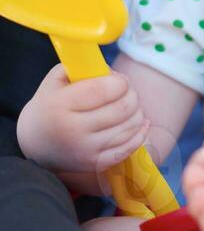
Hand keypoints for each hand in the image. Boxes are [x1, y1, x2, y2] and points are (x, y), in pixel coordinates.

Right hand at [16, 63, 150, 174]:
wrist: (35, 142)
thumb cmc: (50, 104)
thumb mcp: (57, 79)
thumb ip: (82, 66)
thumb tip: (112, 70)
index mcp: (61, 105)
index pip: (104, 89)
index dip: (120, 81)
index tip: (119, 79)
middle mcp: (73, 130)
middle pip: (122, 108)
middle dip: (132, 94)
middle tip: (126, 91)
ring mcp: (85, 150)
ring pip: (130, 126)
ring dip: (137, 111)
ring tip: (129, 105)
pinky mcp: (95, 164)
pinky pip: (129, 148)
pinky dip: (140, 133)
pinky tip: (141, 122)